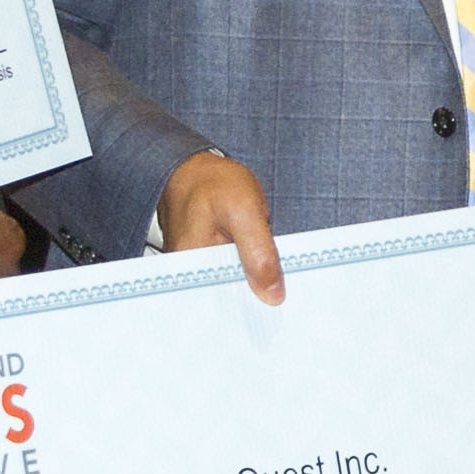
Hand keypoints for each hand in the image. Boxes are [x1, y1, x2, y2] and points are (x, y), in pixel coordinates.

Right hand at [162, 149, 285, 304]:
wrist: (194, 165)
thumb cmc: (213, 183)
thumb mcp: (245, 211)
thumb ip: (259, 253)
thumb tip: (272, 295)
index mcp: (192, 264)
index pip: (224, 302)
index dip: (254, 307)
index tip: (281, 308)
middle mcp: (188, 271)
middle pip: (228, 297)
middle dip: (256, 298)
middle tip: (285, 296)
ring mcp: (196, 266)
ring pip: (231, 285)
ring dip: (253, 283)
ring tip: (277, 281)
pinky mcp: (205, 258)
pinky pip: (228, 273)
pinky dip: (246, 271)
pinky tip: (262, 267)